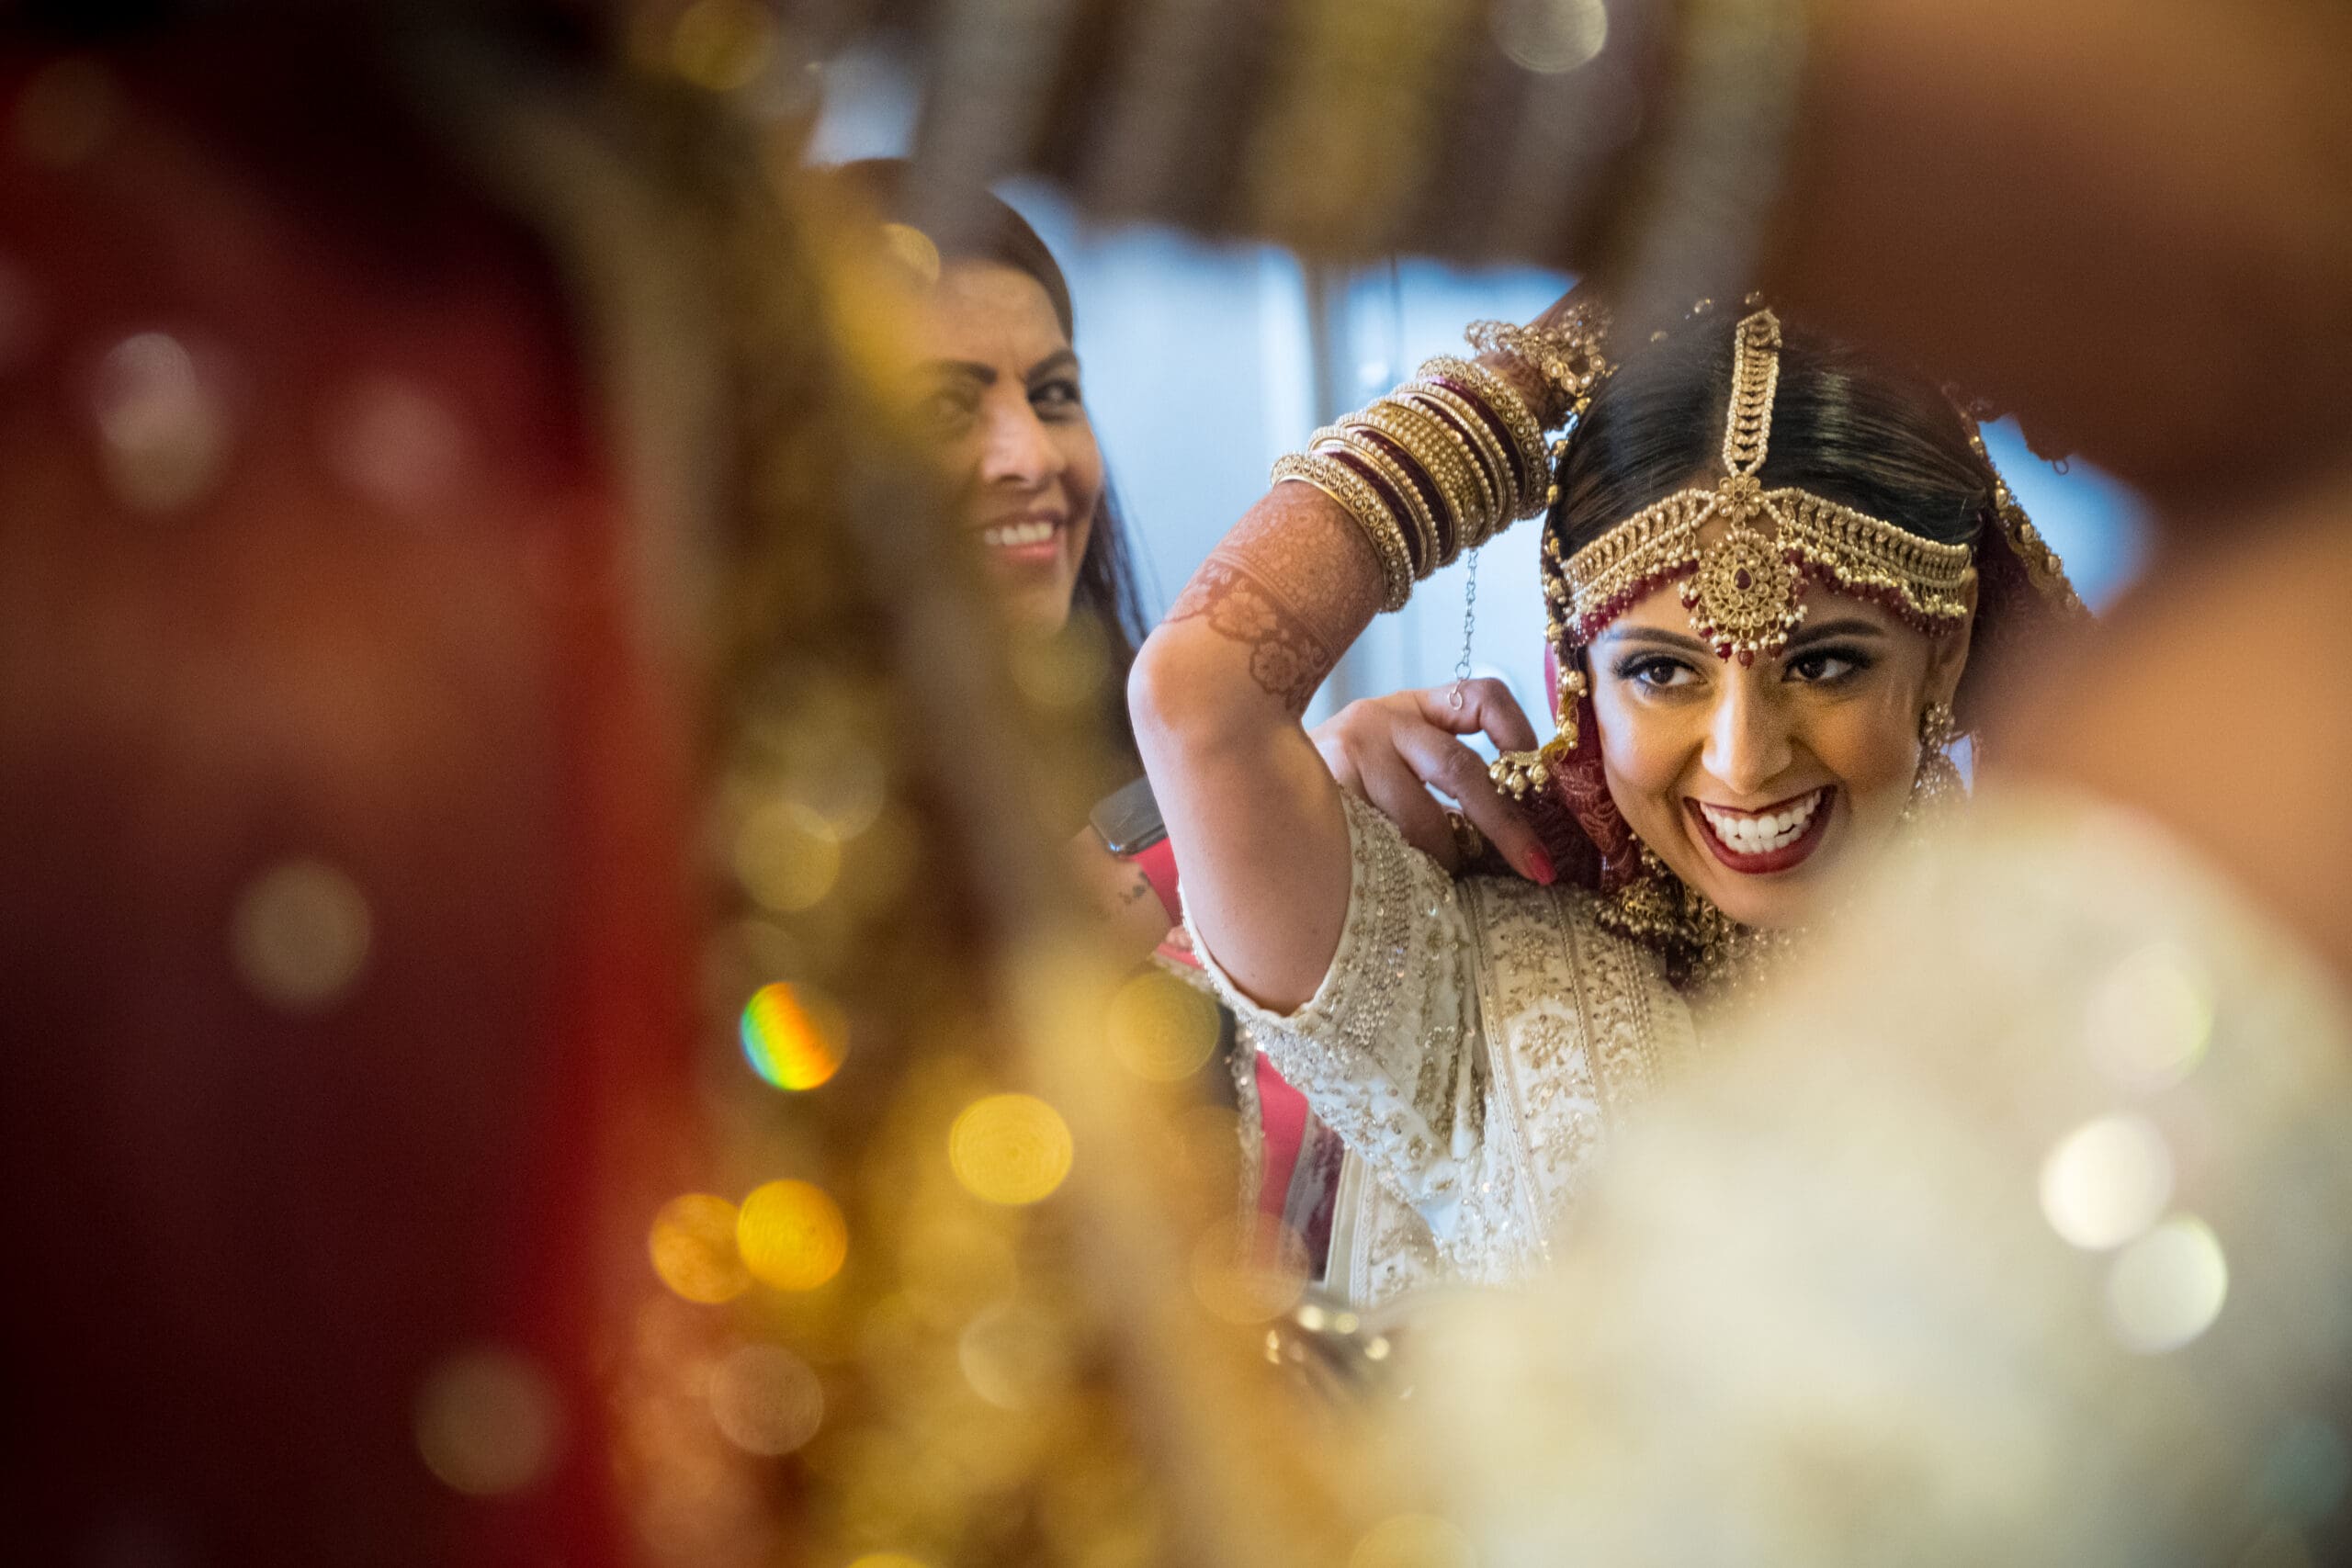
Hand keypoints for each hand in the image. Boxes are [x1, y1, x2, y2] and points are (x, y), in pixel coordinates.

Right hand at [1309, 681, 1556, 882]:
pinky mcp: (1327, 791)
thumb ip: (1441, 780)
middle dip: (1505, 825)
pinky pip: (1388, 842)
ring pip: (1423, 820)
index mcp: (1409, 708)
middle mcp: (1381, 719)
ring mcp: (1350, 754)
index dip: (1518, 730)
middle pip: (1460, 768)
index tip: (1539, 774)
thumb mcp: (1390, 766)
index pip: (1479, 696)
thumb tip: (1521, 835)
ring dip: (1442, 859)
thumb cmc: (1336, 790)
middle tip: (1536, 866)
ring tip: (1438, 881)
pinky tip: (1400, 881)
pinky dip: (1406, 869)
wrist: (1247, 786)